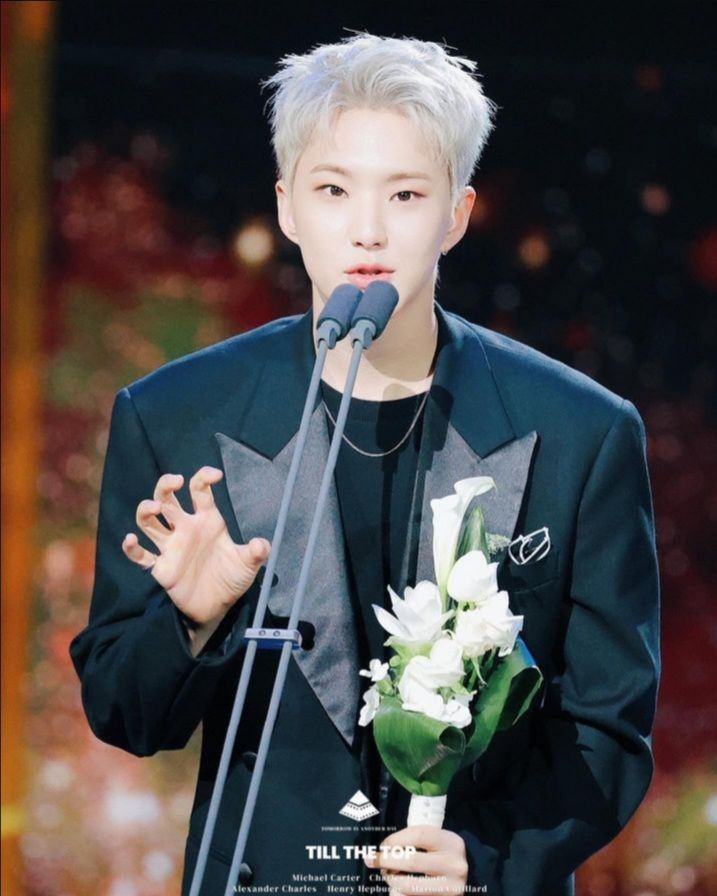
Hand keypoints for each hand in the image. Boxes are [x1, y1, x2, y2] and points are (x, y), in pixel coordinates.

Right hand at [122, 466, 269, 626]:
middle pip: (168, 498)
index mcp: (207, 520)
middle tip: (175, 481)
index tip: (215, 475)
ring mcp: (171, 546)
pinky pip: (141, 556)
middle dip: (166, 485)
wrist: (219, 606)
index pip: (199, 491)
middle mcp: (185, 528)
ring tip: (154, 506)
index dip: (204, 478)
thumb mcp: (249, 564)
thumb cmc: (231, 578)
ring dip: (146, 510)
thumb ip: (256, 552)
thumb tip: (261, 544)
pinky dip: (131, 548)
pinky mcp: (161, 567)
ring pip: (149, 521)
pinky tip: (131, 540)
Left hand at [364, 825, 467, 895]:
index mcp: (451, 843)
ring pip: (408, 886)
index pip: (418, 835)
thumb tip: (383, 849)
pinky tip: (398, 889)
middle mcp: (454, 866)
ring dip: (392, 881)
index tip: (383, 845)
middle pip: (411, 861)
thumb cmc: (443, 856)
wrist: (469, 878)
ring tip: (389, 876)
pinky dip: (398, 894)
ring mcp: (451, 888)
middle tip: (374, 861)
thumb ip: (416, 841)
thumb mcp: (437, 843)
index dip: (395, 839)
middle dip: (387, 861)